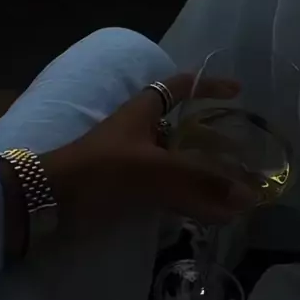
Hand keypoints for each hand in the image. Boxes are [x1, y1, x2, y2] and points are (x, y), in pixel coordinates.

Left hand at [42, 73, 258, 228]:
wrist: (52, 200)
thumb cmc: (102, 170)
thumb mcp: (155, 170)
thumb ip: (202, 182)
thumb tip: (248, 197)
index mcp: (144, 110)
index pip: (181, 86)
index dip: (208, 85)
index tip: (237, 92)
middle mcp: (141, 131)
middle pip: (184, 129)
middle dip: (214, 142)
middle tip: (244, 154)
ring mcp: (134, 161)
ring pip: (178, 164)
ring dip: (205, 176)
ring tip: (236, 191)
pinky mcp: (127, 188)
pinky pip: (168, 190)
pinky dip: (190, 199)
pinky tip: (210, 214)